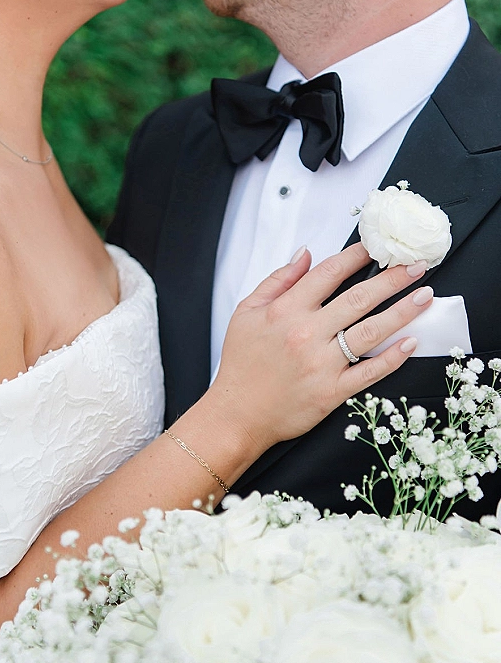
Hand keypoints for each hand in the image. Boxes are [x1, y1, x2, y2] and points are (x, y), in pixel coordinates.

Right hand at [211, 243, 431, 452]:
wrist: (238, 414)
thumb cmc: (241, 365)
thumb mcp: (246, 313)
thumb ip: (277, 281)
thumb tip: (305, 254)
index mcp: (286, 311)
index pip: (328, 274)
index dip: (356, 256)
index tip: (376, 247)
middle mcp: (307, 334)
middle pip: (359, 298)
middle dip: (392, 278)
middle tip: (415, 264)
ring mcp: (322, 364)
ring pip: (371, 331)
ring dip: (402, 311)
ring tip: (425, 296)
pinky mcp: (332, 392)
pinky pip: (370, 372)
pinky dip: (393, 358)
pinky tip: (410, 343)